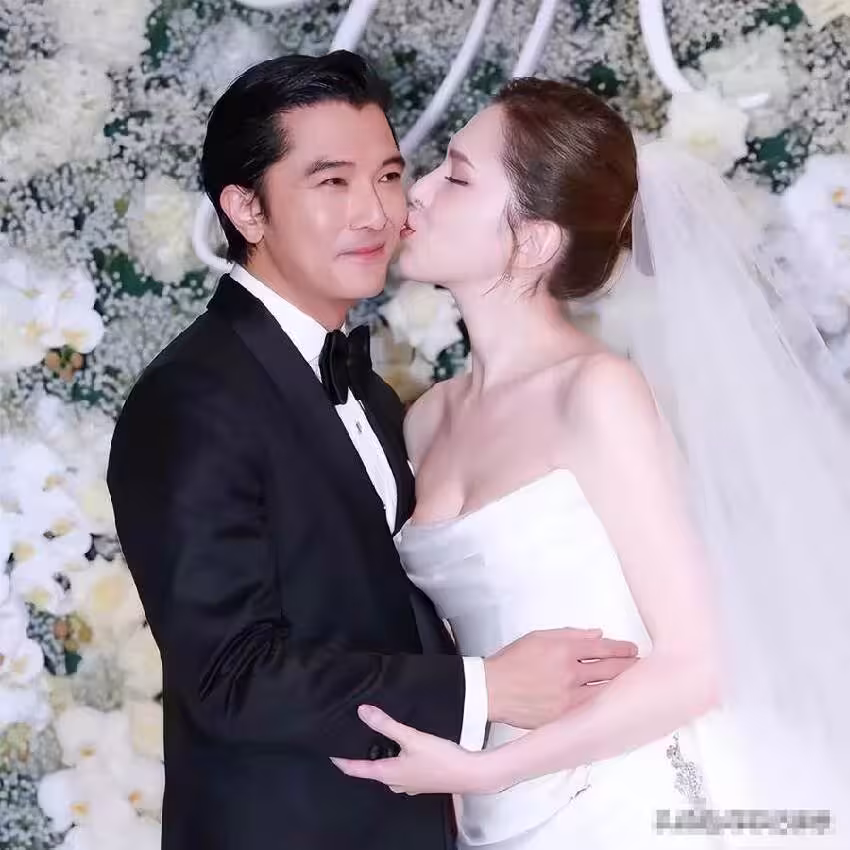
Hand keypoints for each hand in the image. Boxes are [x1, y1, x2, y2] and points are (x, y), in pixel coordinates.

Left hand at [330, 705, 500, 795]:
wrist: (470, 773)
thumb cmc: (441, 759)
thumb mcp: (411, 738)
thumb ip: (386, 724)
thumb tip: (363, 712)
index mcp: (388, 774)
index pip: (357, 769)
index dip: (342, 760)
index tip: (331, 752)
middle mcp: (396, 782)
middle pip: (372, 770)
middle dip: (363, 757)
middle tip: (355, 739)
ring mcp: (410, 784)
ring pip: (388, 770)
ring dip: (382, 757)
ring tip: (379, 739)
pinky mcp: (422, 780)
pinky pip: (402, 770)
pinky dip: (397, 759)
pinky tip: (405, 747)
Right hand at [485, 628, 637, 727]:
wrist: (492, 690)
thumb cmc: (511, 662)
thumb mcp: (538, 637)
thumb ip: (569, 634)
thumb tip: (596, 635)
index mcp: (563, 650)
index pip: (602, 648)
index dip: (621, 649)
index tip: (632, 650)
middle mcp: (570, 673)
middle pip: (610, 670)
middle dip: (628, 666)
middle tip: (640, 666)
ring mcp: (569, 698)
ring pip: (605, 691)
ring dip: (622, 686)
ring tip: (634, 684)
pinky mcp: (565, 716)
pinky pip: (592, 709)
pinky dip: (605, 704)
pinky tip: (615, 702)